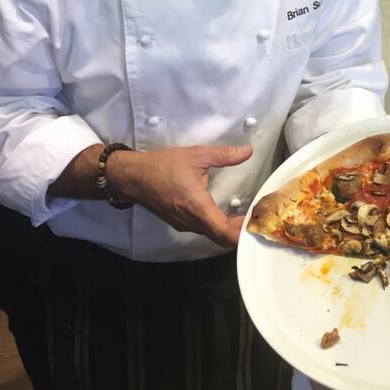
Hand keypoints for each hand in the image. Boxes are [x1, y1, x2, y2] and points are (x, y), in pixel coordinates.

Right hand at [113, 144, 252, 246]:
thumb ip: (224, 155)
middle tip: (255, 218)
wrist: (133, 177)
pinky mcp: (179, 223)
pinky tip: (225, 214)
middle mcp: (191, 222)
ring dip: (228, 230)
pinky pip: (203, 230)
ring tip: (244, 216)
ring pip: (212, 235)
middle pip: (221, 238)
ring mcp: (184, 225)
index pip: (224, 232)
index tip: (256, 223)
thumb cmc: (163, 166)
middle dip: (239, 232)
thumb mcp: (196, 155)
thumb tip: (247, 151)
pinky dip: (217, 227)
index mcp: (196, 207)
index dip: (242, 232)